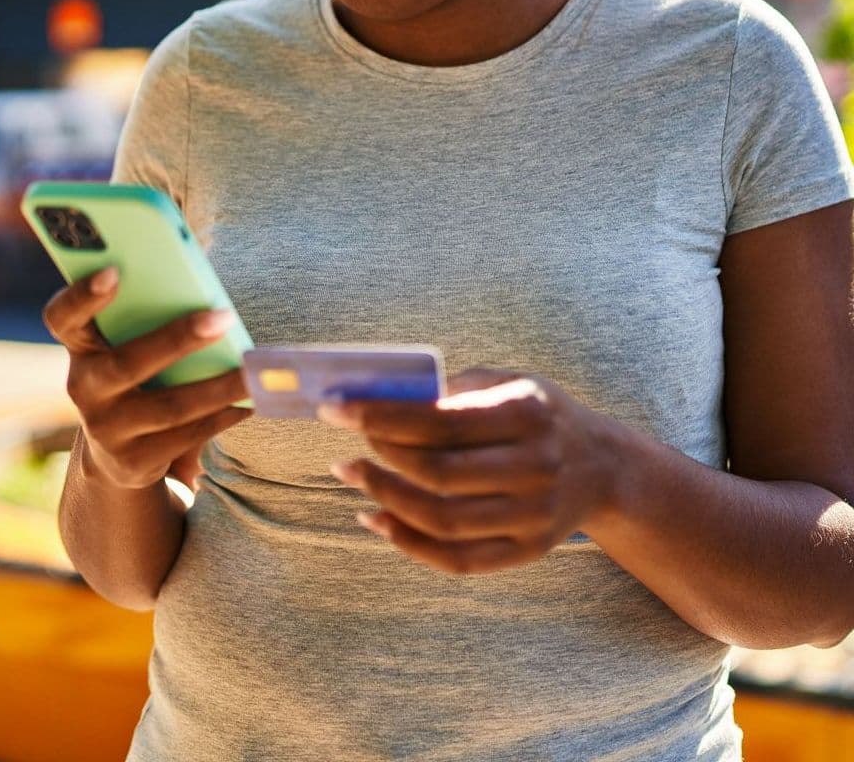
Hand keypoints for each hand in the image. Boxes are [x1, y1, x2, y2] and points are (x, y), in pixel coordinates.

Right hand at [41, 266, 252, 493]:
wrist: (115, 451)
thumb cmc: (135, 372)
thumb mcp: (125, 345)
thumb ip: (146, 318)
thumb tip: (205, 293)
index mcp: (80, 346)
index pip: (62, 317)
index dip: (81, 296)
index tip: (114, 271)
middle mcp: (84, 388)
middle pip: (126, 364)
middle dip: (177, 339)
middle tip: (224, 317)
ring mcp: (106, 429)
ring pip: (170, 407)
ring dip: (218, 386)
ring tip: (254, 369)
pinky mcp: (133, 462)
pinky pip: (186, 436)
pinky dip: (222, 415)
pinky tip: (250, 400)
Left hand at [320, 367, 621, 574]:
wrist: (604, 467)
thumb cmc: (538, 414)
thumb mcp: (506, 381)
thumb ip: (451, 390)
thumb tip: (378, 399)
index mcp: (527, 414)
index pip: (442, 422)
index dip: (382, 417)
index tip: (336, 408)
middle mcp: (536, 468)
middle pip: (440, 474)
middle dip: (381, 458)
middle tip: (347, 446)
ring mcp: (534, 516)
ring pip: (444, 521)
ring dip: (387, 499)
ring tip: (353, 475)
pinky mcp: (527, 551)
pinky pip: (458, 560)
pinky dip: (409, 544)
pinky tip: (376, 519)